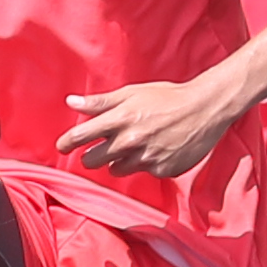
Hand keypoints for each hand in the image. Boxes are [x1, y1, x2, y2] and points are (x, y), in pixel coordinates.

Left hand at [60, 79, 237, 177]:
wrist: (205, 109)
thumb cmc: (167, 97)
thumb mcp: (132, 93)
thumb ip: (100, 102)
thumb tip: (71, 102)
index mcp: (120, 118)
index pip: (81, 136)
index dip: (66, 143)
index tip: (61, 147)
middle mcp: (130, 141)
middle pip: (93, 160)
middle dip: (92, 155)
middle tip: (99, 148)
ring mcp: (146, 158)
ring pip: (116, 170)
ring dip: (118, 161)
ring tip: (133, 145)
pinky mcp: (162, 170)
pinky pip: (143, 172)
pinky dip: (145, 163)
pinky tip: (157, 149)